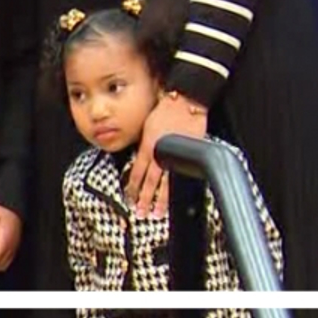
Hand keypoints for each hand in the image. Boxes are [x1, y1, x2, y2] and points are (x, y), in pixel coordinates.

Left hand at [130, 91, 209, 217]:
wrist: (185, 104)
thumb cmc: (165, 111)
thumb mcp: (147, 127)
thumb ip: (145, 145)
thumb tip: (142, 158)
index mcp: (148, 146)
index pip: (137, 171)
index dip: (132, 186)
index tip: (128, 197)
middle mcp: (160, 154)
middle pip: (150, 182)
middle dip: (144, 199)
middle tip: (139, 212)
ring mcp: (175, 156)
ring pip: (166, 183)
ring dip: (159, 200)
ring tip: (156, 213)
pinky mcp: (189, 155)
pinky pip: (181, 176)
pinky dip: (177, 189)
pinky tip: (176, 198)